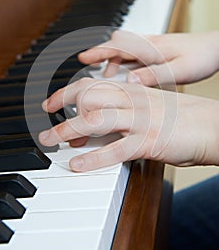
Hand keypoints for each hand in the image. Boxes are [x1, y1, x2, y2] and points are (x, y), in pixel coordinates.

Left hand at [39, 78, 218, 171]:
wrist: (210, 125)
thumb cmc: (180, 116)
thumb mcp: (148, 105)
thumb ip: (123, 109)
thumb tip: (97, 122)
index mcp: (132, 90)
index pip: (90, 84)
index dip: (65, 92)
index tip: (50, 103)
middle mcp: (132, 100)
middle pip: (86, 98)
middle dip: (60, 111)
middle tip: (46, 129)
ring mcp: (140, 119)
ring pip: (94, 119)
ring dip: (67, 131)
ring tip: (51, 142)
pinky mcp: (148, 141)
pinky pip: (115, 149)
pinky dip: (93, 158)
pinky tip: (78, 165)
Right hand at [78, 30, 218, 85]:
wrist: (217, 47)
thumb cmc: (202, 57)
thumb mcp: (179, 70)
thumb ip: (153, 75)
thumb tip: (128, 80)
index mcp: (151, 47)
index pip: (118, 45)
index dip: (98, 52)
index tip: (82, 57)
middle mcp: (149, 43)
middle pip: (117, 44)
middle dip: (101, 53)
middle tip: (89, 65)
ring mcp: (153, 45)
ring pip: (125, 48)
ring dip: (113, 59)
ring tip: (107, 75)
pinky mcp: (158, 49)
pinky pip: (135, 53)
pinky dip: (125, 61)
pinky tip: (128, 73)